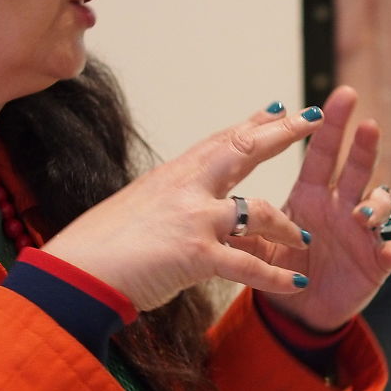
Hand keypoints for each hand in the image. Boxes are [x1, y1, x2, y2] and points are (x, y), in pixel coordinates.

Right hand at [41, 101, 325, 310]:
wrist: (76, 274)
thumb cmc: (101, 247)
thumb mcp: (138, 208)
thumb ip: (169, 202)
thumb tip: (181, 203)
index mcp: (173, 176)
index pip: (220, 140)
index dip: (252, 123)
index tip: (277, 107)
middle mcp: (187, 188)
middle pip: (245, 150)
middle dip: (282, 134)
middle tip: (314, 120)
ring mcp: (194, 219)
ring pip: (259, 211)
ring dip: (287, 226)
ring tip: (305, 237)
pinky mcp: (196, 256)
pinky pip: (249, 265)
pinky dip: (276, 276)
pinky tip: (298, 283)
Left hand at [258, 86, 390, 330]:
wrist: (298, 310)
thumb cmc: (282, 266)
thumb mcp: (258, 244)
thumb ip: (243, 222)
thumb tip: (212, 200)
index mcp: (313, 194)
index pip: (321, 154)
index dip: (329, 128)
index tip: (336, 98)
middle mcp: (342, 205)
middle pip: (356, 168)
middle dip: (363, 146)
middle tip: (367, 123)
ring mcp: (362, 232)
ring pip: (380, 204)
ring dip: (376, 202)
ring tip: (362, 211)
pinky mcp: (376, 262)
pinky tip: (389, 250)